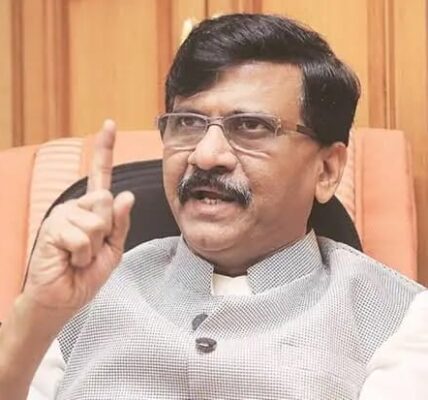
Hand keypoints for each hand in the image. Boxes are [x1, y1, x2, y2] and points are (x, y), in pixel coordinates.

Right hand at [23, 120, 134, 314]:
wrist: (63, 299)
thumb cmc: (86, 274)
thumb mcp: (112, 249)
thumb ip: (119, 223)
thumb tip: (127, 195)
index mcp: (92, 209)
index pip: (101, 175)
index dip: (105, 149)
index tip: (110, 124)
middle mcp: (76, 206)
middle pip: (107, 200)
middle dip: (107, 230)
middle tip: (92, 249)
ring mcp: (62, 215)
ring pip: (97, 220)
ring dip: (94, 246)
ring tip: (79, 257)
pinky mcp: (52, 229)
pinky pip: (83, 237)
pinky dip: (83, 255)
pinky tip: (70, 260)